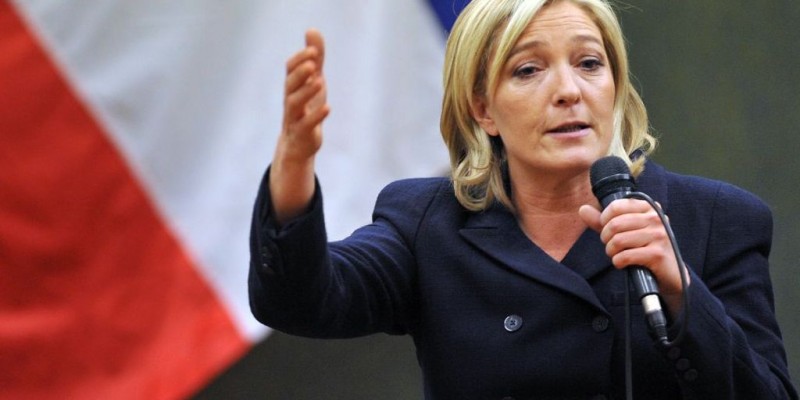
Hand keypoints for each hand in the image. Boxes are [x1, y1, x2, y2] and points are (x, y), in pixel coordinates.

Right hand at [270, 29, 330, 224]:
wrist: (297, 147)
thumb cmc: (305, 109)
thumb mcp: (312, 82)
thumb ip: (314, 58)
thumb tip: (312, 31)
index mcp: (291, 88)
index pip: (290, 70)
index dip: (300, 60)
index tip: (314, 51)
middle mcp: (290, 103)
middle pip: (290, 86)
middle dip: (300, 74)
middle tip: (314, 63)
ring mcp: (294, 120)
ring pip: (294, 105)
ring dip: (306, 92)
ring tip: (320, 81)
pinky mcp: (303, 136)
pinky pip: (306, 126)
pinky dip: (316, 117)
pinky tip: (327, 107)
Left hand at [579, 200, 687, 316]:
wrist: (669, 272)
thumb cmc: (644, 248)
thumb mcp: (624, 231)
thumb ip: (602, 221)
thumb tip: (582, 209)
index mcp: (648, 207)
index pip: (615, 206)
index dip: (604, 220)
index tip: (607, 229)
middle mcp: (656, 218)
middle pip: (614, 224)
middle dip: (606, 239)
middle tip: (611, 246)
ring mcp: (659, 235)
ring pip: (618, 241)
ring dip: (611, 252)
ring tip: (617, 255)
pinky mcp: (657, 254)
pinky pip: (625, 256)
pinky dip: (618, 262)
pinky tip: (623, 263)